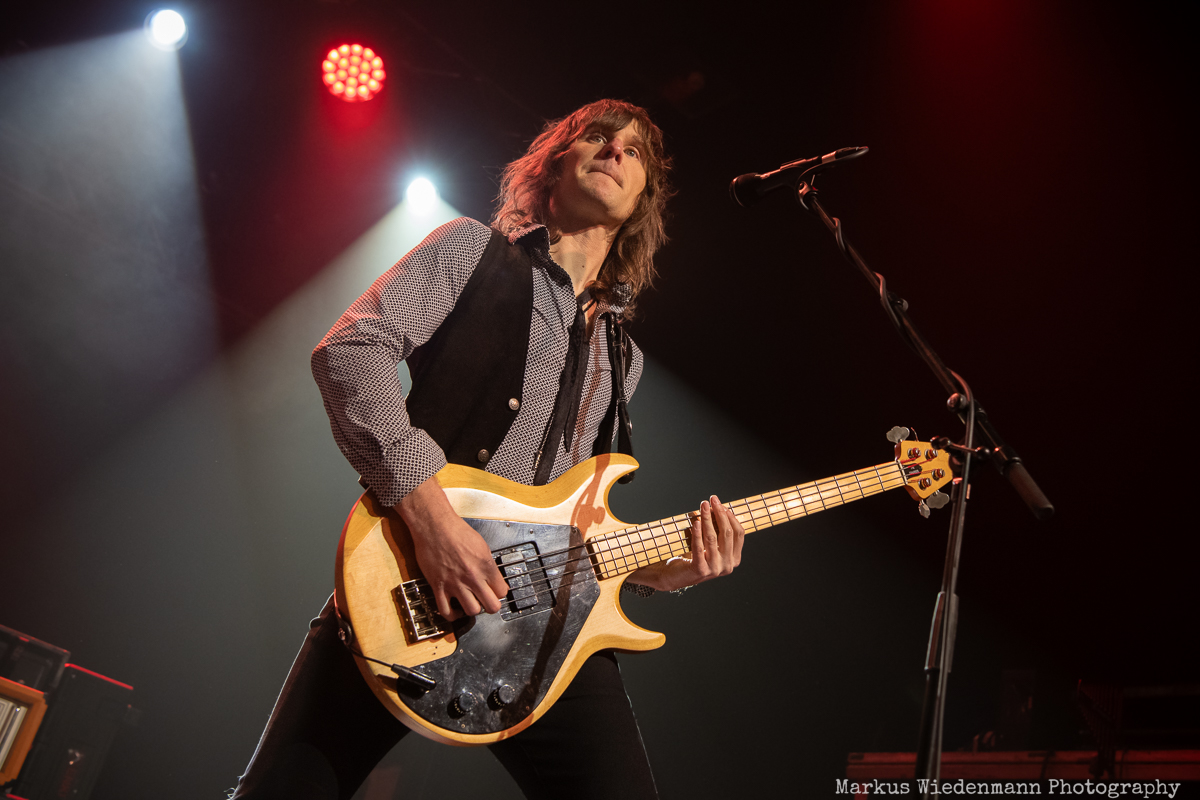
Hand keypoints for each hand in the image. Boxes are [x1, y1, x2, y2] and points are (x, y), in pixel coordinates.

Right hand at [395, 475, 508, 619]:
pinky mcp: (439, 586)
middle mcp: (473, 577)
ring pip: (472, 611)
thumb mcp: (481, 544)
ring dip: (472, 609)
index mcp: (486, 565)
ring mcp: (455, 583)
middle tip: (485, 601)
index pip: (502, 591)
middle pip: (492, 606)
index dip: (499, 593)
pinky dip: (452, 615)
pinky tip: (454, 609)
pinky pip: (446, 611)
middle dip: (490, 606)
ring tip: (469, 603)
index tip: (494, 591)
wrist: (434, 526)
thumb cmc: (455, 530)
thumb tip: (490, 576)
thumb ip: (487, 564)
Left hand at [628, 495, 743, 591]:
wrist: (675, 577)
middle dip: (719, 513)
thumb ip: (717, 531)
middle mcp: (727, 566)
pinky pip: (699, 547)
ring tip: (703, 506)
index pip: (738, 534)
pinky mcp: (700, 570)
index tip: (721, 504)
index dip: (730, 517)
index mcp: (734, 559)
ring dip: (707, 519)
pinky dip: (697, 533)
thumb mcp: (711, 545)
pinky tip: (695, 522)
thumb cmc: (694, 557)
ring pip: (712, 538)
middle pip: (727, 533)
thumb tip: (718, 507)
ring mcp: (715, 569)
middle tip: (712, 500)